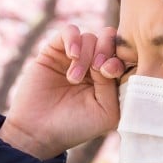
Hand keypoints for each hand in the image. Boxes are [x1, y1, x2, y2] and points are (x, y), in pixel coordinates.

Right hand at [0, 25, 124, 159]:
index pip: (125, 56)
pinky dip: (73, 39)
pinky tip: (71, 55)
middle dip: (106, 50)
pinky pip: (70, 31)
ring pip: (91, 37)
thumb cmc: (75, 126)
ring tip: (73, 78)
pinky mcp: (54, 51)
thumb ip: (115, 85)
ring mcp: (74, 57)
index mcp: (110, 79)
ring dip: (86, 56)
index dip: (122, 58)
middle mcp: (94, 65)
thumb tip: (108, 59)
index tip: (110, 72)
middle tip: (96, 69)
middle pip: (110, 40)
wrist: (38, 132)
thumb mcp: (107, 112)